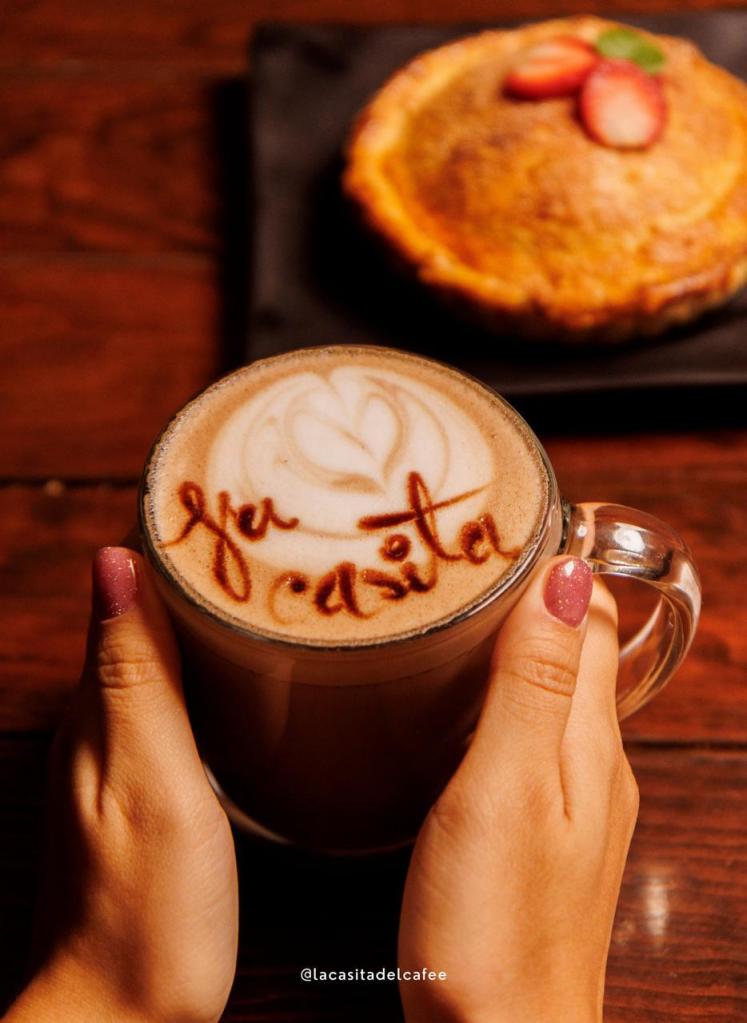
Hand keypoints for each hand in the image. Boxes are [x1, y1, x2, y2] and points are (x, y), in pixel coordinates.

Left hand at [6, 547, 237, 1022]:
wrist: (124, 1015)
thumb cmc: (147, 907)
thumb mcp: (153, 778)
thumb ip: (136, 673)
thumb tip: (111, 559)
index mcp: (102, 707)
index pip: (129, 591)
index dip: (175, 539)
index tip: (228, 497)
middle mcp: (103, 723)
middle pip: (148, 618)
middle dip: (199, 569)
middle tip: (269, 528)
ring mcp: (126, 758)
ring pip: (165, 660)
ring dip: (206, 616)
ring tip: (269, 582)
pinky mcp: (153, 790)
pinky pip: (178, 704)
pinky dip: (210, 669)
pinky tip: (250, 673)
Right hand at [399, 556, 638, 1022]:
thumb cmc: (495, 930)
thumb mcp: (504, 790)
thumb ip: (536, 684)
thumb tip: (569, 575)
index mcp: (589, 742)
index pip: (596, 616)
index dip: (560, 560)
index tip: (506, 514)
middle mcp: (592, 762)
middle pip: (578, 646)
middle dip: (532, 588)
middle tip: (467, 546)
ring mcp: (566, 798)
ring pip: (552, 687)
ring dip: (516, 636)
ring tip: (456, 601)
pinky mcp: (533, 828)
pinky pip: (530, 730)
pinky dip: (501, 690)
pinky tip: (457, 694)